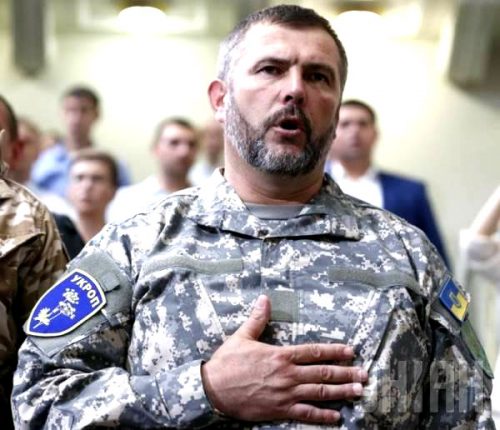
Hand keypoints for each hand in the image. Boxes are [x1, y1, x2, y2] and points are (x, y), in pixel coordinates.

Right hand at [201, 295, 367, 423]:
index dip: (334, 351)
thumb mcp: (242, 336)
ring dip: (341, 392)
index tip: (350, 351)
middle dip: (346, 373)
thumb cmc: (227, 362)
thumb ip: (257, 319)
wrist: (213, 389)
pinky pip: (306, 414)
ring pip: (319, 393)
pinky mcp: (279, 410)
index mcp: (281, 355)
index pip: (314, 351)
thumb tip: (264, 299)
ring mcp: (286, 394)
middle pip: (323, 373)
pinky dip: (322, 416)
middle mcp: (288, 374)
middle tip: (364, 375)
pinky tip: (336, 417)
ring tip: (358, 392)